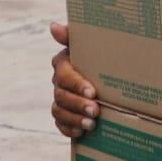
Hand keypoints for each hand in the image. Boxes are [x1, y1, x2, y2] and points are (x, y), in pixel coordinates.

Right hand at [49, 21, 98, 138]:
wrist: (108, 73)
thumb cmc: (100, 54)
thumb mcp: (90, 44)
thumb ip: (72, 36)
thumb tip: (53, 27)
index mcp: (63, 63)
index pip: (64, 75)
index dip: (77, 85)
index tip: (92, 93)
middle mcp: (58, 81)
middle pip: (61, 95)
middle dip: (78, 104)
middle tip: (95, 111)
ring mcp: (59, 98)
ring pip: (59, 110)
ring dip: (74, 118)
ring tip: (91, 124)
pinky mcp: (63, 114)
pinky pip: (59, 123)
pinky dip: (68, 129)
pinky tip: (81, 133)